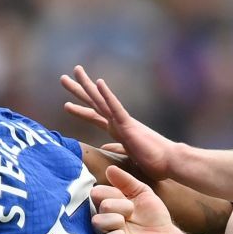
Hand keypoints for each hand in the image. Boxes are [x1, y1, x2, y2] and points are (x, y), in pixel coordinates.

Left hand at [61, 66, 180, 178]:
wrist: (169, 162)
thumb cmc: (153, 160)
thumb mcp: (129, 155)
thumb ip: (117, 148)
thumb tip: (105, 147)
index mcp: (116, 129)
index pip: (94, 116)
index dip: (80, 110)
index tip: (66, 104)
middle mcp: (117, 121)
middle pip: (94, 102)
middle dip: (78, 90)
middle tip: (63, 78)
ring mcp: (122, 121)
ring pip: (101, 100)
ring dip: (88, 85)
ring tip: (76, 71)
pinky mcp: (129, 125)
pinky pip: (116, 107)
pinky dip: (107, 95)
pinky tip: (99, 83)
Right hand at [89, 165, 180, 233]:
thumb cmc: (154, 216)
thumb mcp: (142, 193)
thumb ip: (126, 180)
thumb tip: (109, 168)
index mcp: (108, 205)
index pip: (97, 193)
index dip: (112, 193)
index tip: (128, 199)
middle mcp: (104, 220)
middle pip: (99, 206)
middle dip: (119, 206)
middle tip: (132, 213)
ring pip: (98, 222)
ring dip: (116, 220)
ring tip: (128, 224)